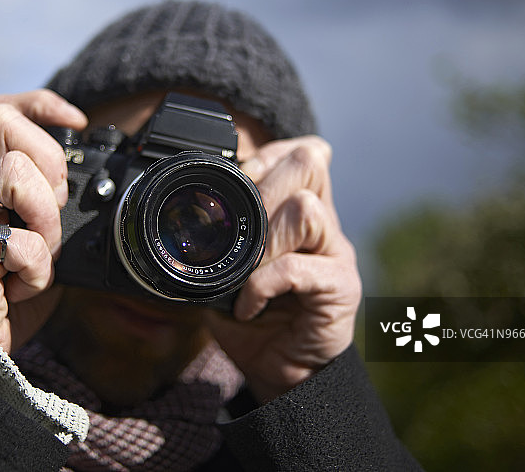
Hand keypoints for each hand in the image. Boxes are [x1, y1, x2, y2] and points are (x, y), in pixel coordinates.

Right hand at [0, 90, 86, 352]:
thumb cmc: (3, 295)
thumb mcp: (33, 240)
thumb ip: (47, 208)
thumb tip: (81, 189)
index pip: (0, 112)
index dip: (41, 104)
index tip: (77, 121)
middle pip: (2, 123)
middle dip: (49, 164)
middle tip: (50, 211)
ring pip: (12, 172)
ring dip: (45, 220)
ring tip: (38, 254)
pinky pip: (18, 240)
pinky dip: (36, 269)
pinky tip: (21, 287)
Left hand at [206, 136, 361, 402]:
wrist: (283, 372)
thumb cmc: (255, 319)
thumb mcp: (228, 272)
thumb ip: (220, 241)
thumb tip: (186, 216)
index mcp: (302, 212)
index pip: (300, 153)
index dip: (267, 155)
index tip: (237, 181)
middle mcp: (324, 225)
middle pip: (308, 163)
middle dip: (262, 186)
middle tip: (239, 225)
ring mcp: (336, 253)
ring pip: (305, 209)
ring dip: (262, 239)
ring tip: (244, 271)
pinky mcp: (339, 288)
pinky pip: (295, 268)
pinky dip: (261, 285)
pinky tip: (247, 305)